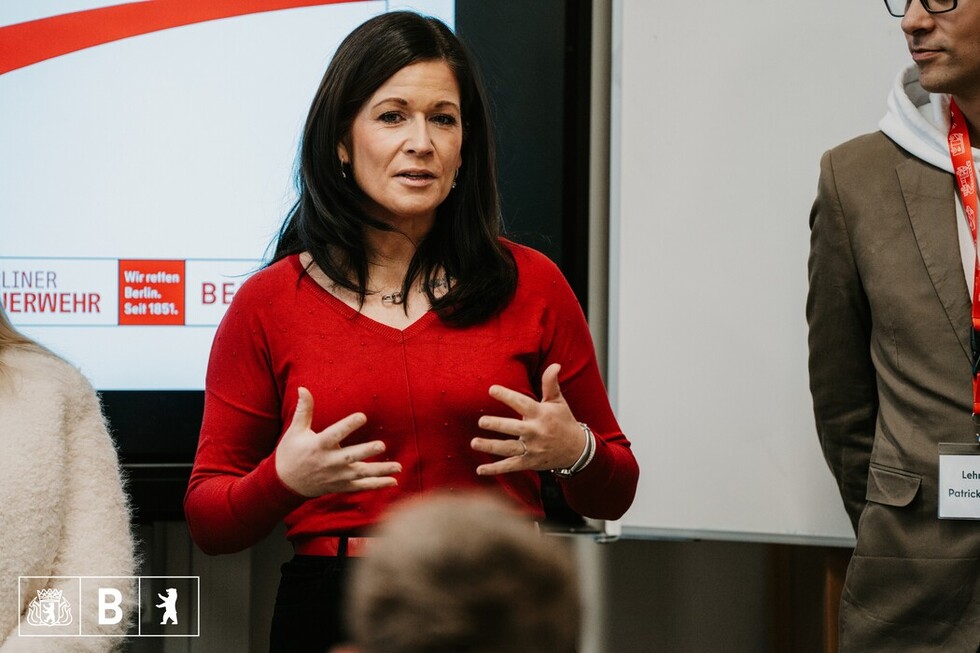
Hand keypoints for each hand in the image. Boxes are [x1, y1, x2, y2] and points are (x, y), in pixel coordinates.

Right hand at [275, 387, 400, 496]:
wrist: (284, 484)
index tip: (362, 416)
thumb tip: (303, 388)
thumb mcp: (295, 430)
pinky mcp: (340, 486)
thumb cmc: (291, 452)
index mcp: (318, 446)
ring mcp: (336, 476)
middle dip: (366, 452)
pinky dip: (377, 485)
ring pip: (360, 474)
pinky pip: (361, 487)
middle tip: (382, 445)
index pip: (334, 434)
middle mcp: (328, 462)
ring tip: (398, 467)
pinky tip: (393, 481)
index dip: (348, 425)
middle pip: (350, 457)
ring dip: (380, 471)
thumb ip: (303, 410)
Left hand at [471, 363, 586, 475]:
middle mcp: (536, 432)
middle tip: (481, 421)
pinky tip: (480, 470)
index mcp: (541, 415)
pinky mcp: (529, 463)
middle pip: (514, 429)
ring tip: (474, 442)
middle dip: (497, 425)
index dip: (507, 396)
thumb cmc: (563, 421)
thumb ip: (551, 384)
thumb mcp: (558, 402)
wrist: (576, 450)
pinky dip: (495, 469)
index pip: (522, 403)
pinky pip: (510, 466)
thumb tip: (555, 365)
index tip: (492, 389)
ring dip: (491, 447)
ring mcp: (532, 449)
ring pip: (509, 449)